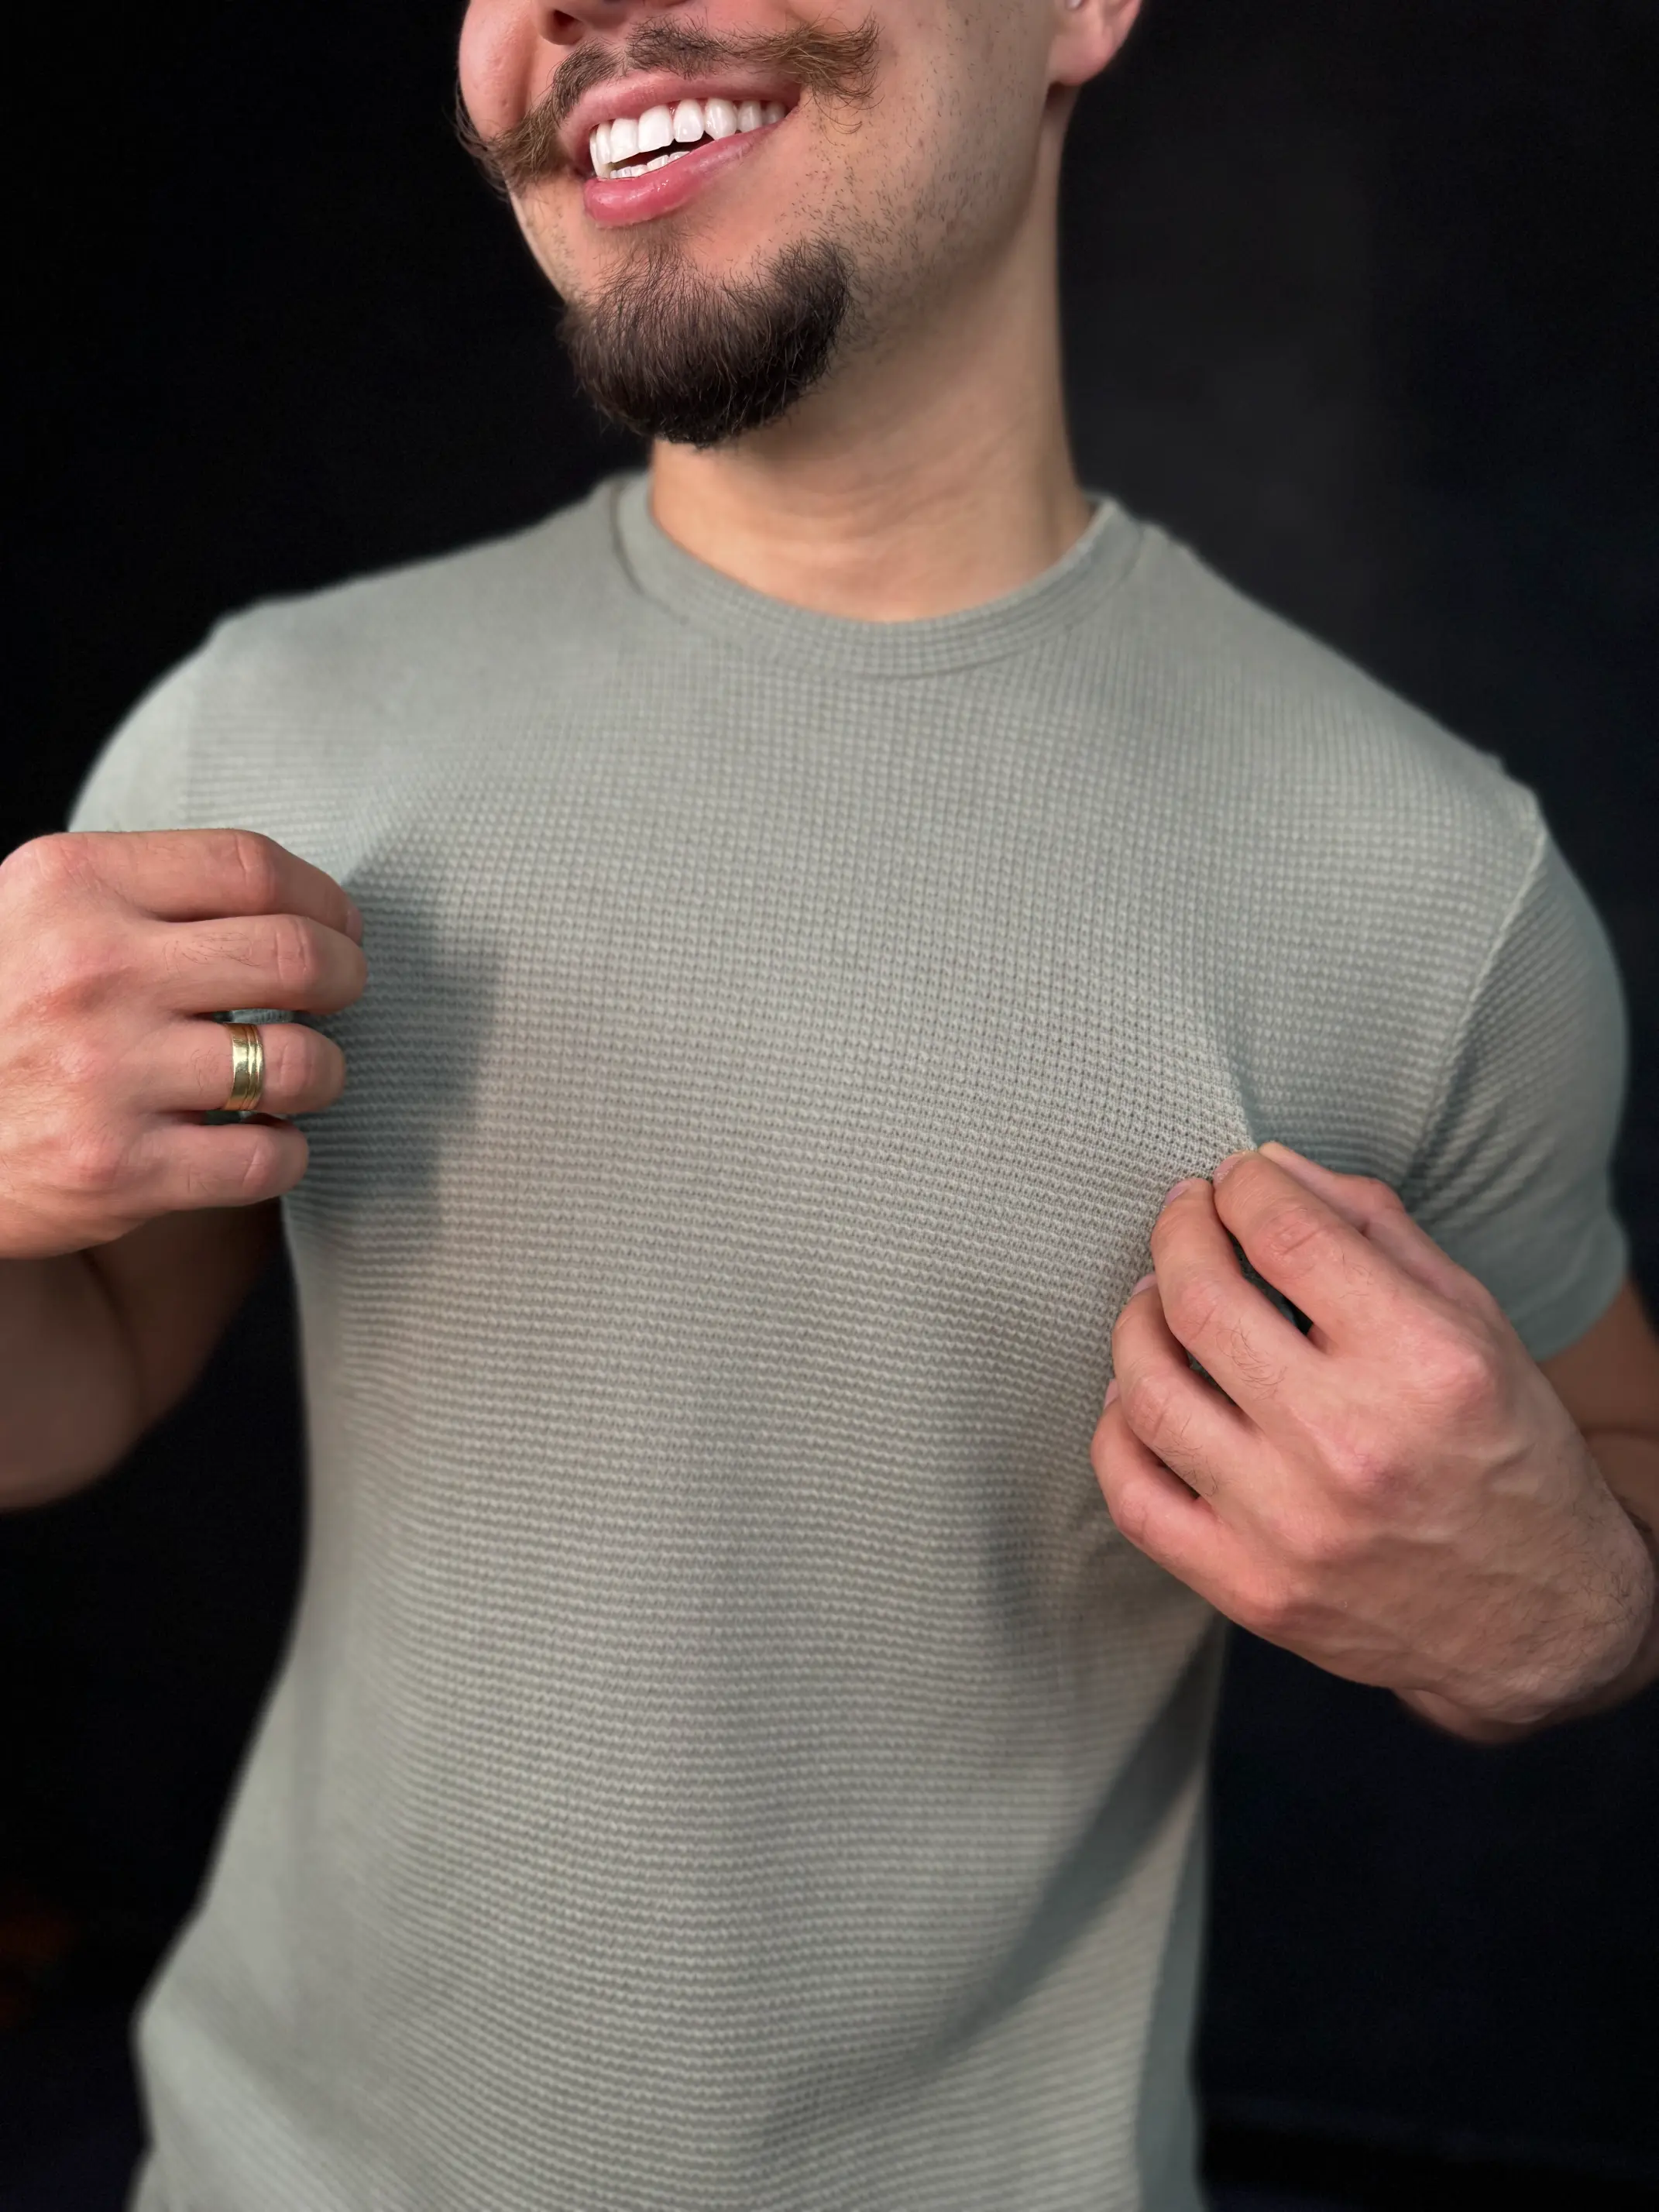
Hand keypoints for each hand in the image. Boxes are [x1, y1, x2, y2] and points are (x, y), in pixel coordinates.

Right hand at [0, 829, 366, 1260]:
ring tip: (300, 1075)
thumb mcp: (37, 913)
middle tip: (337, 996)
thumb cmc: (0, 1009)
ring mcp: (105, 1074)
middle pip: (297, 957)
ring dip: (325, 1072)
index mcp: (73, 885)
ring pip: (302, 1064)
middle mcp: (90, 971)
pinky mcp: (120, 1170)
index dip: (324, 900)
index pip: (252, 866)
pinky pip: (270, 1158)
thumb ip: (147, 893)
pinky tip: (257, 1140)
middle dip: (346, 978)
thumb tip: (299, 905)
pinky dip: (286, 1151)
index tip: (337, 927)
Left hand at [1091, 1144, 1657, 1729]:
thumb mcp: (1476, 1321)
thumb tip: (1269, 1165)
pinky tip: (1143, 1395)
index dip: (1243, 1187)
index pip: (1286, 1234)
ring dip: (1137, 1321)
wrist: (1541, 1623)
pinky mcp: (1251, 1590)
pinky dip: (1118, 1429)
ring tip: (1159, 1298)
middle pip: (1200, 1302)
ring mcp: (1290, 1526)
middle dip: (1178, 1234)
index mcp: (1425, 1364)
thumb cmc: (1507, 1452)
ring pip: (1148, 1391)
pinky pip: (1133, 1496)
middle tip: (1187, 1218)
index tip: (1236, 1180)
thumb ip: (1373, 1229)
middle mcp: (1352, 1445)